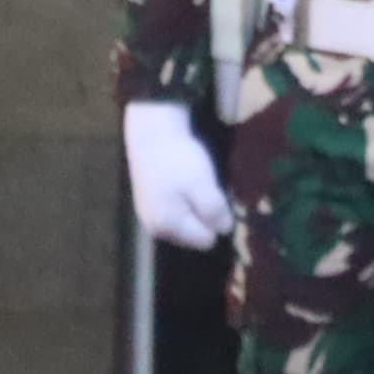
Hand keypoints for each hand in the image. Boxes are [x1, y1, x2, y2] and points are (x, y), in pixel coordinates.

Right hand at [122, 101, 234, 250]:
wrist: (151, 133)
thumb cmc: (179, 159)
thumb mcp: (203, 185)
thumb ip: (214, 212)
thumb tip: (225, 230)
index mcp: (168, 226)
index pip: (206, 240)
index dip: (218, 221)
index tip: (220, 198)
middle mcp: (155, 228)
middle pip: (194, 233)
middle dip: (206, 216)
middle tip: (208, 188)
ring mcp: (149, 215)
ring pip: (185, 221)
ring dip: (196, 206)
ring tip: (197, 182)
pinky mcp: (148, 202)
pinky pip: (175, 211)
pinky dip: (184, 199)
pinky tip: (184, 180)